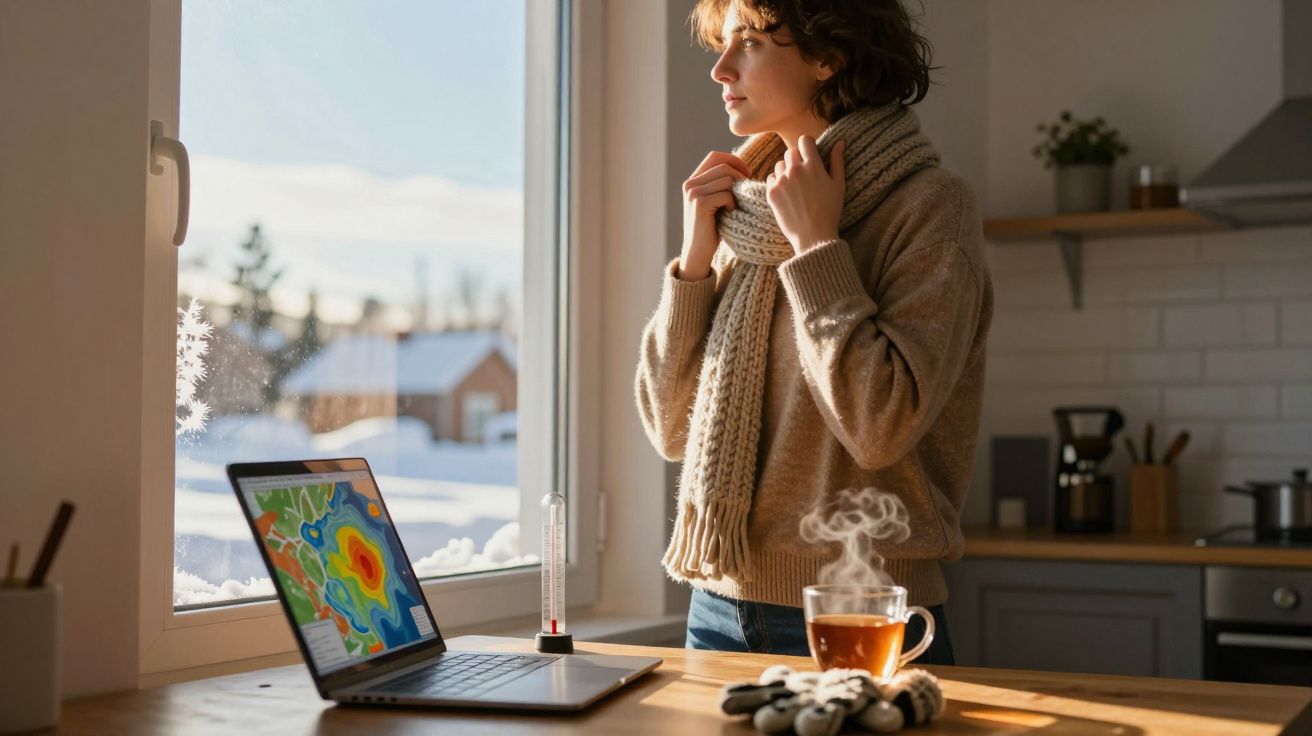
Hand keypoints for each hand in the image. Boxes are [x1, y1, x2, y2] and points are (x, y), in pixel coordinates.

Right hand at [679, 151, 749, 280]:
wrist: (698, 252)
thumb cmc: (712, 227)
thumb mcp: (715, 201)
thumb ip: (722, 183)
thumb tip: (743, 167)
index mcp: (692, 180)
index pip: (715, 156)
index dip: (734, 160)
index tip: (746, 173)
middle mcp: (690, 184)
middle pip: (723, 166)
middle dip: (739, 176)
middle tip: (745, 192)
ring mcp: (693, 193)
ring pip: (726, 179)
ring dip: (736, 192)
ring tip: (733, 206)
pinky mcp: (699, 204)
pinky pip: (725, 194)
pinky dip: (732, 204)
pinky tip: (730, 214)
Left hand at [765, 136, 845, 254]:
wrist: (813, 235)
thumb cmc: (829, 210)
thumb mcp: (838, 185)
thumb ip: (837, 161)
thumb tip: (840, 142)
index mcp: (813, 165)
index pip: (804, 140)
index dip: (808, 145)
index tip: (810, 154)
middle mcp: (795, 170)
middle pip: (790, 151)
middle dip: (797, 158)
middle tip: (804, 174)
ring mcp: (781, 181)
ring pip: (780, 164)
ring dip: (786, 170)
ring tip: (796, 186)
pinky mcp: (771, 192)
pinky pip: (771, 178)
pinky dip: (777, 183)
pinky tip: (787, 194)